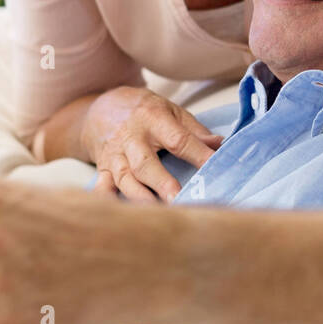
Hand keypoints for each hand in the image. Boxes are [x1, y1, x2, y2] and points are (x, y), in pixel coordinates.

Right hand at [81, 86, 222, 202]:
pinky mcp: (102, 168)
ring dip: (139, 198)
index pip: (178, 139)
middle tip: (179, 201)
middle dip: (162, 184)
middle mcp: (131, 137)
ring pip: (124, 179)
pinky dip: (106, 201)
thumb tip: (220, 146)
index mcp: (153, 118)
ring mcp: (114, 155)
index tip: (214, 169)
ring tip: (156, 215)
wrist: (101, 107)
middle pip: (145, 163)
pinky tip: (118, 216)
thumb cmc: (144, 111)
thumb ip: (195, 130)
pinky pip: (102, 187)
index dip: (198, 155)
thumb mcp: (171, 110)